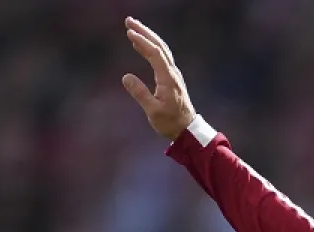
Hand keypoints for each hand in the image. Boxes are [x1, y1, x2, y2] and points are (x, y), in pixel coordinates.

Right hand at [121, 17, 196, 140]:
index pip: (155, 53)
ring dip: (147, 37)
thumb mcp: (153, 111)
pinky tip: (140, 46)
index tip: (129, 33)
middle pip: (159, 46)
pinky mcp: (171, 77)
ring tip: (132, 29)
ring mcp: (173, 74)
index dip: (142, 41)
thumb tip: (126, 77)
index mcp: (168, 78)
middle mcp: (172, 73)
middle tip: (129, 21)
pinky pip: (160, 57)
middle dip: (144, 32)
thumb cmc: (170, 122)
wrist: (186, 129)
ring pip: (161, 49)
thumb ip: (140, 93)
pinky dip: (150, 47)